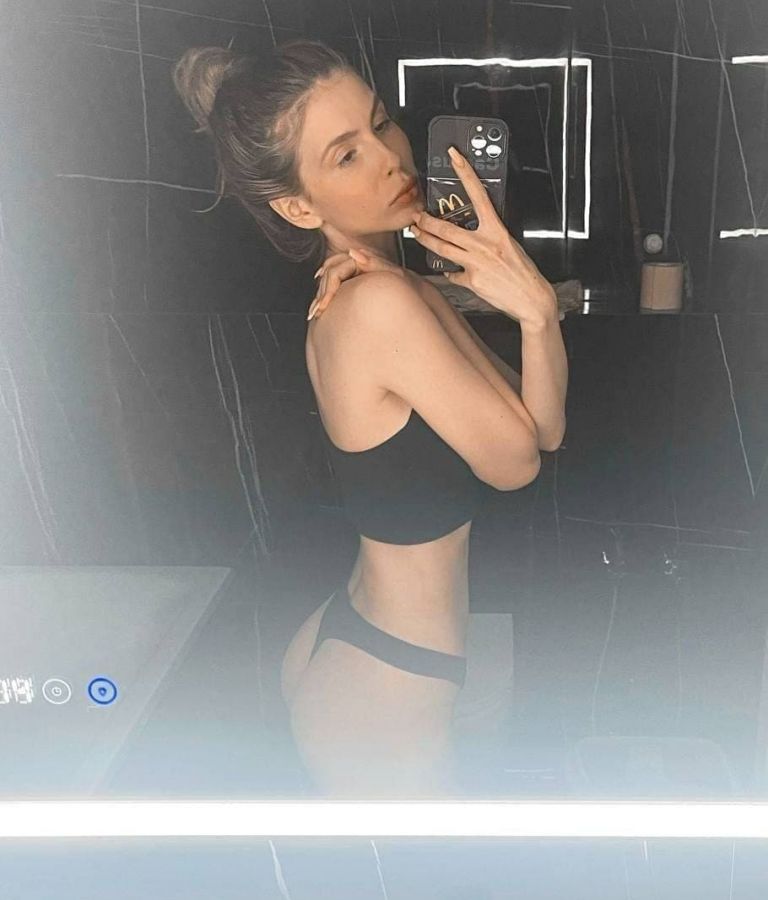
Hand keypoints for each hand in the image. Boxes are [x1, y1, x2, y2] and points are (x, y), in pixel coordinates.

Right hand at [307, 248, 409, 320]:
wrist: (414, 287)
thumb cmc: (406, 282)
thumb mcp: (393, 272)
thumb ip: (373, 262)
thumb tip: (353, 253)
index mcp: (360, 259)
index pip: (335, 272)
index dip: (328, 289)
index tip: (324, 304)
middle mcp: (355, 260)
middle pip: (328, 274)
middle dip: (321, 293)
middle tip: (315, 311)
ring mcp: (353, 267)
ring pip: (329, 276)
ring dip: (321, 292)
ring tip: (315, 309)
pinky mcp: (354, 275)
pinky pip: (335, 280)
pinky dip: (327, 290)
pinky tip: (323, 300)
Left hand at [410, 145, 556, 326]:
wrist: (531, 298)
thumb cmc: (522, 272)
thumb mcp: (508, 246)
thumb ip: (487, 239)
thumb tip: (471, 237)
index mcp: (497, 231)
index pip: (479, 195)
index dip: (465, 173)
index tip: (454, 157)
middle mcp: (484, 244)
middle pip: (447, 228)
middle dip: (427, 221)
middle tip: (416, 216)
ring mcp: (476, 263)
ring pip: (442, 248)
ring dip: (425, 240)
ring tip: (416, 234)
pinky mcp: (471, 280)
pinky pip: (453, 274)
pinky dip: (450, 273)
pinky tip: (448, 271)